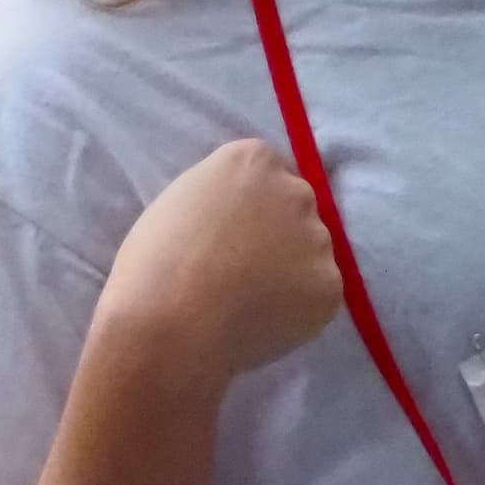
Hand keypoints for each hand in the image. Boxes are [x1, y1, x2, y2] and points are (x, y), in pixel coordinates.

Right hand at [95, 140, 344, 392]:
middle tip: (243, 268)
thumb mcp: (181, 202)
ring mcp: (319, 239)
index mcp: (254, 160)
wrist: (170, 324)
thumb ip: (223, 197)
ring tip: (249, 299)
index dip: (249, 206)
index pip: (266, 173)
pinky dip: (299, 306)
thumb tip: (243, 217)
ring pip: (311, 251)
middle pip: (296, 206)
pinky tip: (264, 319)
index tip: (230, 231)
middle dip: (277, 231)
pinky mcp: (330, 285)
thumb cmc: (155, 262)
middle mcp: (296, 190)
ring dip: (291, 269)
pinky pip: (318, 292)